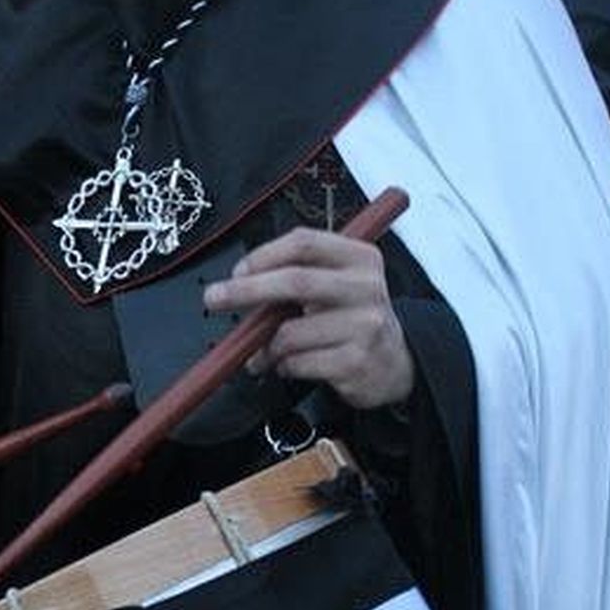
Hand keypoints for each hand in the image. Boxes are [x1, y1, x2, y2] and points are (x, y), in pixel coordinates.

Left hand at [202, 227, 413, 409]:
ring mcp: (364, 326)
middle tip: (214, 299)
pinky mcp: (356, 362)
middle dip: (246, 291)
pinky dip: (282, 366)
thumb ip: (296, 276)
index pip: (304, 243)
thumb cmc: (351, 318)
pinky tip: (290, 365)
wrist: (395, 363)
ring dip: (264, 347)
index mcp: (359, 258)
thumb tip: (237, 287)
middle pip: (295, 281)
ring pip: (290, 332)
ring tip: (264, 352)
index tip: (237, 272)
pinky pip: (298, 363)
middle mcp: (366, 287)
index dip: (264, 255)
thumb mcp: (337, 286)